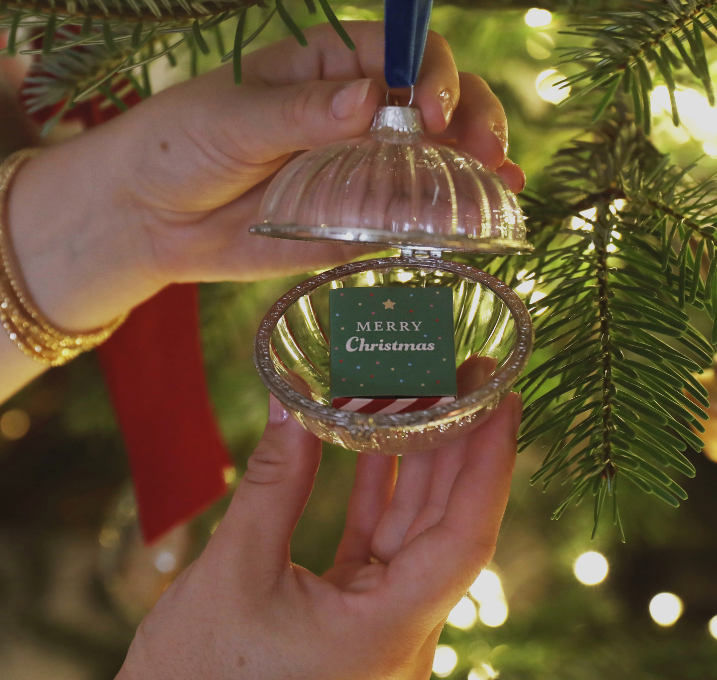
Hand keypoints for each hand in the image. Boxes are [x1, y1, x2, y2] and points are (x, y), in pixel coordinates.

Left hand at [114, 21, 523, 283]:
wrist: (148, 219)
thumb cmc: (179, 145)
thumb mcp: (231, 119)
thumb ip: (300, 112)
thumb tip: (371, 98)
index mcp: (328, 65)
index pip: (403, 50)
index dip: (433, 72)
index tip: (434, 112)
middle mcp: (357, 111)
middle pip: (439, 99)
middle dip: (472, 118)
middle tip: (482, 151)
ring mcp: (363, 166)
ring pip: (436, 157)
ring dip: (477, 166)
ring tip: (502, 186)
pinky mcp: (358, 218)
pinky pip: (410, 214)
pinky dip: (447, 218)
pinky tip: (477, 225)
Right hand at [118, 373, 520, 679]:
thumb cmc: (197, 678)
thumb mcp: (235, 571)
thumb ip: (274, 481)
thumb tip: (292, 396)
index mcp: (388, 633)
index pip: (465, 536)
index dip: (490, 462)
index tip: (504, 398)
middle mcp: (399, 635)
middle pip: (448, 525)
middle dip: (462, 445)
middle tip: (468, 375)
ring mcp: (378, 628)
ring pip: (416, 533)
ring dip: (422, 464)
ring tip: (430, 394)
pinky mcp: (352, 620)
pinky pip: (380, 547)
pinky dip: (381, 494)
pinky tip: (379, 444)